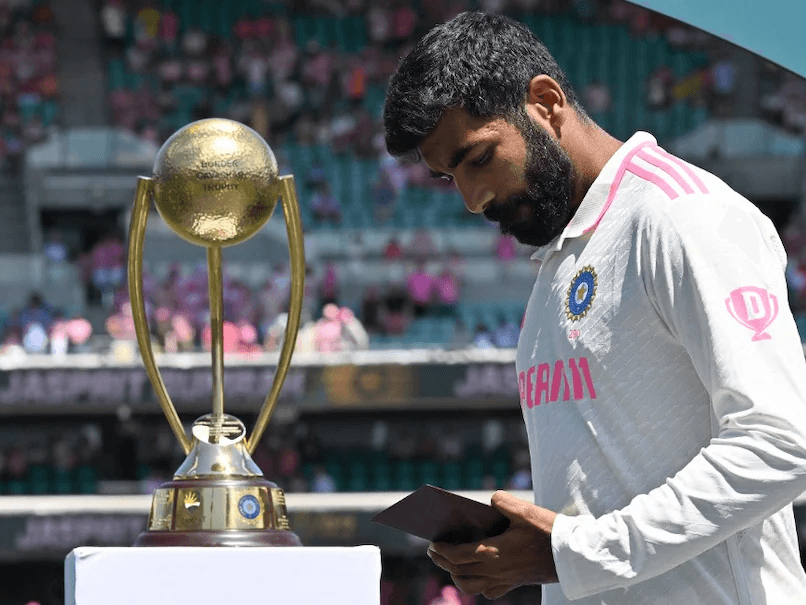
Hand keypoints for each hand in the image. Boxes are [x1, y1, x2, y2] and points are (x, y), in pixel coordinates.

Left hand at [427, 490, 557, 599]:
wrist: (572, 554)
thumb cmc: (547, 530)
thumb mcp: (523, 509)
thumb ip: (501, 501)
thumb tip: (490, 502)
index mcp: (493, 553)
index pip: (457, 556)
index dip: (442, 551)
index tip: (432, 544)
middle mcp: (495, 571)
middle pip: (459, 572)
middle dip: (442, 562)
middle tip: (434, 552)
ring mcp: (505, 580)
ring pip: (471, 587)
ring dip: (457, 576)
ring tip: (451, 565)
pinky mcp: (515, 583)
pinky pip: (489, 591)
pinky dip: (478, 585)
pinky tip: (478, 574)